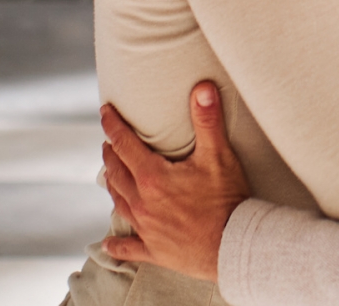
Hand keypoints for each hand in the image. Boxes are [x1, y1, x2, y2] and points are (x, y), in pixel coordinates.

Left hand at [100, 81, 251, 281]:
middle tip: (109, 142)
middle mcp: (142, 202)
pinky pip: (127, 248)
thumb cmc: (227, 200)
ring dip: (113, 185)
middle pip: (116, 173)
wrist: (234, 245)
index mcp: (153, 177)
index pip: (124, 144)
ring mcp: (146, 228)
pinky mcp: (154, 250)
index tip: (104, 112)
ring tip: (111, 175)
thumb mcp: (219, 155)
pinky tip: (108, 245)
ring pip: (118, 202)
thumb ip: (207, 120)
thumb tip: (202, 88)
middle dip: (111, 154)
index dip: (113, 125)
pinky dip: (116, 246)